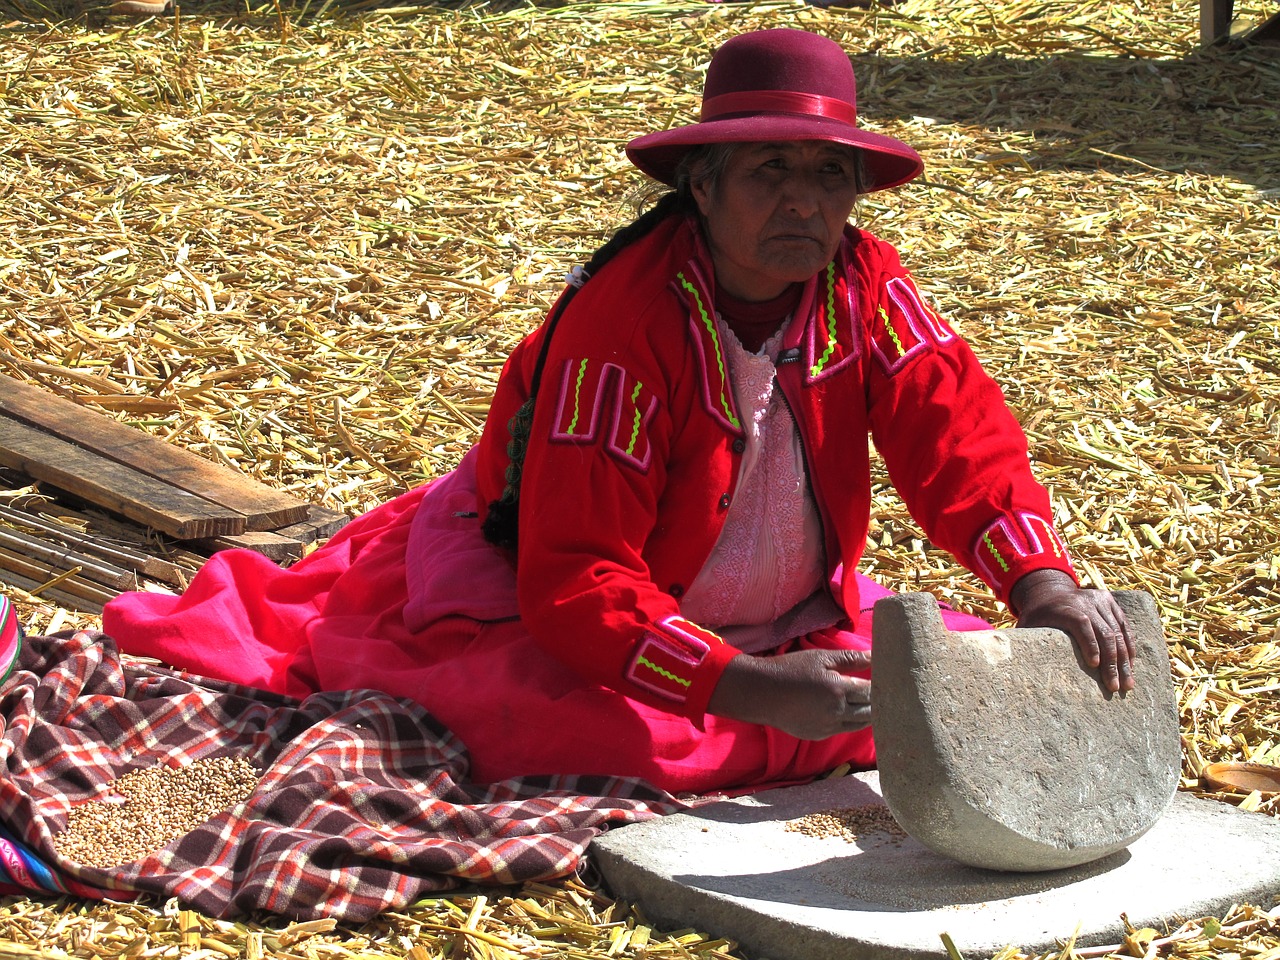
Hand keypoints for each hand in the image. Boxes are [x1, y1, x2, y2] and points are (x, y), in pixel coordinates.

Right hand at [706, 648, 871, 739]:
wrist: (762, 693)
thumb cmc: (791, 669)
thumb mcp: (820, 658)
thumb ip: (850, 659)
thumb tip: (875, 656)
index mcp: (839, 689)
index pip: (871, 693)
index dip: (881, 688)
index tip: (888, 683)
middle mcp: (837, 711)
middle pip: (869, 712)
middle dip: (878, 704)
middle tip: (886, 696)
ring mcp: (828, 726)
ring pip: (859, 725)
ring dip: (866, 715)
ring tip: (871, 706)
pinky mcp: (819, 734)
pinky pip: (842, 730)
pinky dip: (849, 722)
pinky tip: (849, 713)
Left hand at [1010, 569, 1135, 692]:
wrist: (1048, 590)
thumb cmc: (1035, 616)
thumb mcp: (1025, 626)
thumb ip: (1022, 642)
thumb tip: (1007, 664)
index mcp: (1064, 607)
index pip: (1081, 624)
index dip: (1089, 643)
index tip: (1094, 665)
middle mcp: (1084, 601)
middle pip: (1104, 632)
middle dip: (1112, 663)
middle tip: (1116, 687)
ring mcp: (1100, 599)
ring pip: (1119, 632)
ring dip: (1125, 660)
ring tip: (1127, 684)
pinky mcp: (1110, 601)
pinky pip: (1124, 625)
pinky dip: (1130, 646)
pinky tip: (1131, 666)